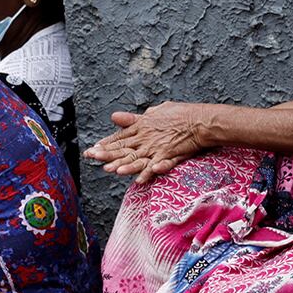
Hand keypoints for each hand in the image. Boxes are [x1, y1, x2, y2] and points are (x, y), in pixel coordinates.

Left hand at [86, 102, 217, 181]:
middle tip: (92, 156)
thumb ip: (134, 118)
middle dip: (107, 153)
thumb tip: (115, 117)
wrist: (200, 121)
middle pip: (124, 148)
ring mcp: (157, 148)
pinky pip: (157, 167)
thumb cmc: (180, 114)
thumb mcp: (155, 112)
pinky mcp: (169, 156)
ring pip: (137, 158)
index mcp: (142, 127)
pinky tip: (140, 180)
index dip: (106, 143)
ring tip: (112, 170)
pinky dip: (149, 173)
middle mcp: (147, 138)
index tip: (93, 148)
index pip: (120, 137)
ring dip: (125, 165)